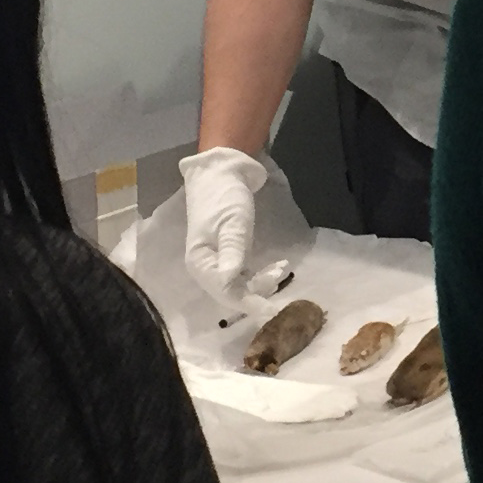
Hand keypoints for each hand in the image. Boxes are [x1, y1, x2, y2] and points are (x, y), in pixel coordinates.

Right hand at [181, 146, 289, 312]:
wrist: (223, 171)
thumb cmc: (224, 196)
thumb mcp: (231, 223)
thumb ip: (232, 253)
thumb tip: (229, 283)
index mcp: (200, 262)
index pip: (224, 292)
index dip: (248, 303)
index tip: (271, 310)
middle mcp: (206, 267)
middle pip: (232, 292)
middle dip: (257, 294)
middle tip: (281, 287)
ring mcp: (219, 261)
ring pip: (241, 285)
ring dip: (262, 283)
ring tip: (282, 269)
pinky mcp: (232, 254)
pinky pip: (246, 274)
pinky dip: (262, 274)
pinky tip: (279, 267)